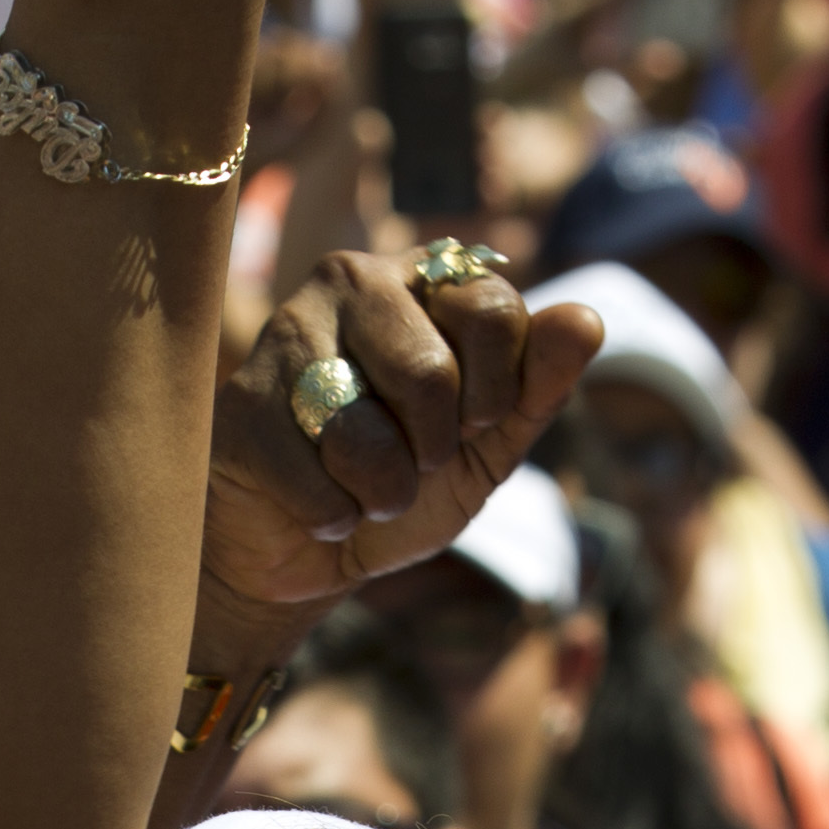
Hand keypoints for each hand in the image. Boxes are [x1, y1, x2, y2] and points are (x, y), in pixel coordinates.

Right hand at [204, 247, 597, 615]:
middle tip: (410, 460)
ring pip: (365, 433)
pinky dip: (332, 517)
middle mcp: (353, 281)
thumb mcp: (489, 444)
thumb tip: (586, 319)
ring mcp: (288, 333)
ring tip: (358, 484)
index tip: (473, 420)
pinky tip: (312, 501)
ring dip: (381, 492)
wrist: (309, 551)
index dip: (497, 391)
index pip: (493, 309)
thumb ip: (540, 384)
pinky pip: (316, 482)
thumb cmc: (403, 482)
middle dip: (433, 448)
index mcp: (425, 278)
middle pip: (430, 373)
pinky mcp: (242, 402)